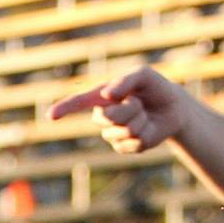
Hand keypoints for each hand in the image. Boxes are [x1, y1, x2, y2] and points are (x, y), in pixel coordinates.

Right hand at [49, 66, 188, 154]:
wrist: (172, 107)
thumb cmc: (154, 87)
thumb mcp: (143, 75)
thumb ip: (125, 80)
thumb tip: (108, 95)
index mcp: (101, 96)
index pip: (79, 102)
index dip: (65, 108)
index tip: (51, 116)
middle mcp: (102, 116)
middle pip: (108, 118)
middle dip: (129, 109)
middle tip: (139, 102)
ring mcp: (113, 134)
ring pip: (125, 130)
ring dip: (140, 120)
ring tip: (144, 113)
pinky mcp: (126, 148)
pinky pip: (135, 143)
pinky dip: (147, 133)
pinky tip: (148, 127)